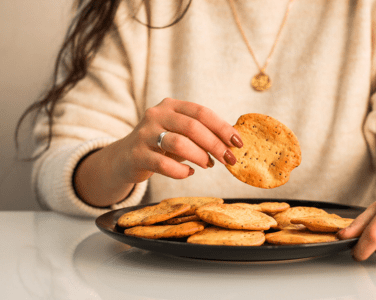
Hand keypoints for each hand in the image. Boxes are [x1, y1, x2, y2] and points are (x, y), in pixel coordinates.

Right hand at [74, 98, 242, 206]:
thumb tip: (233, 143)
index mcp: (171, 106)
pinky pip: (164, 164)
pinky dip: (180, 171)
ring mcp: (144, 134)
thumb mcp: (180, 134)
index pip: (201, 112)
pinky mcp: (137, 155)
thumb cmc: (161, 146)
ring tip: (209, 165)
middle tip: (229, 159)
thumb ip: (202, 134)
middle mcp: (156, 115)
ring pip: (178, 143)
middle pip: (192, 127)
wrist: (124, 159)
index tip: (238, 142)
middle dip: (215, 144)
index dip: (222, 127)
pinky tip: (188, 173)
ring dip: (200, 156)